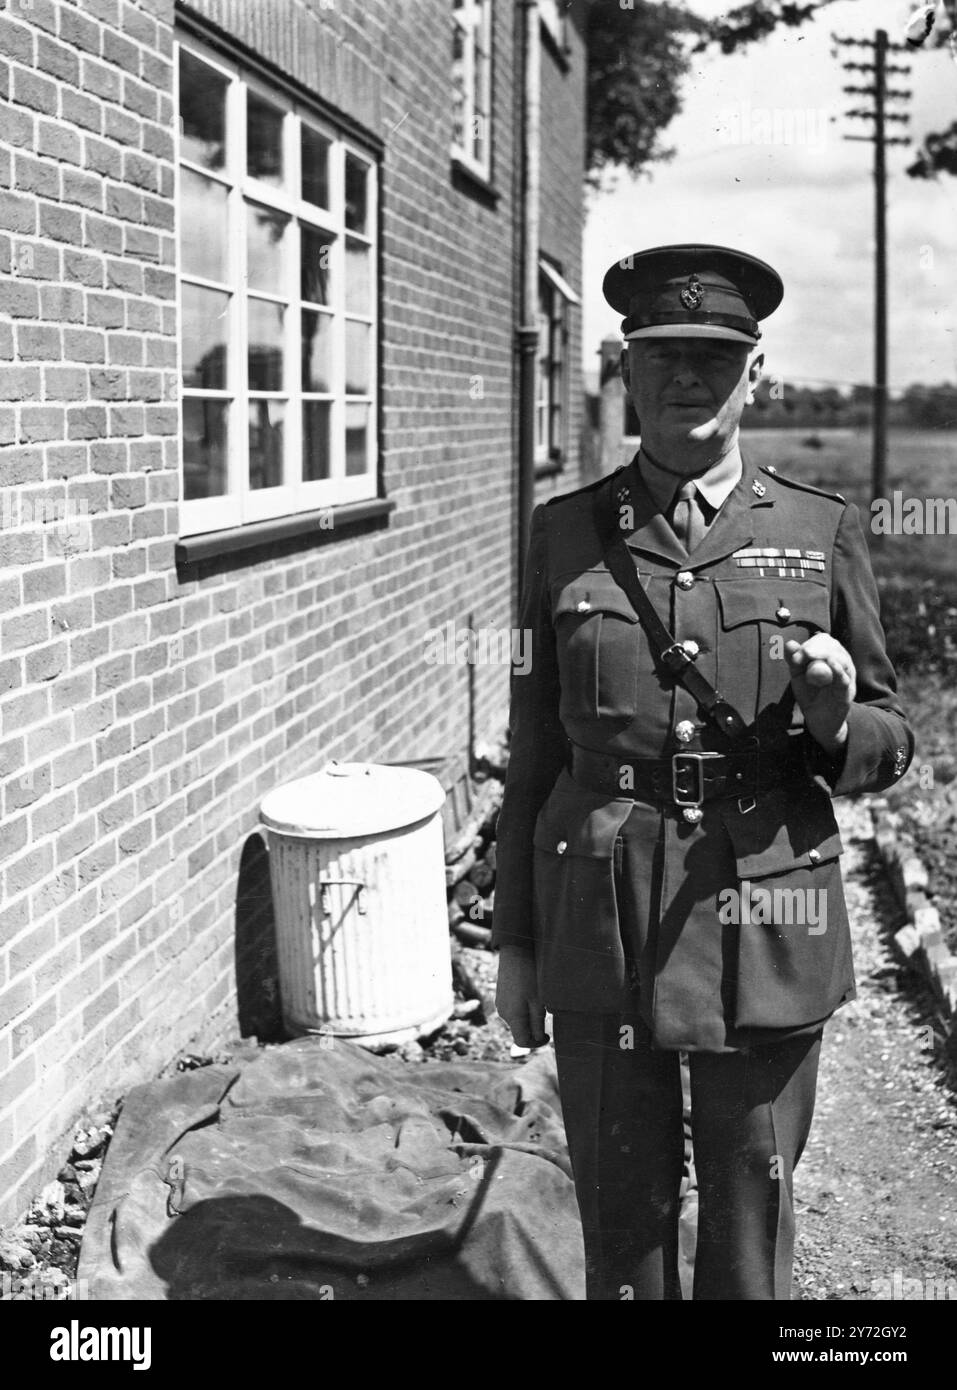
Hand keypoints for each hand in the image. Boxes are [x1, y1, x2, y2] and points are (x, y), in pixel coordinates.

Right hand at [495, 945, 548, 1047]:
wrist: (515, 952)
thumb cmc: (529, 976)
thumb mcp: (538, 1001)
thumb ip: (537, 1023)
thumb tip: (537, 1039)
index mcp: (512, 1017)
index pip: (522, 1042)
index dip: (536, 1044)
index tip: (549, 1035)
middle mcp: (503, 1013)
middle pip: (520, 1031)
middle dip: (534, 1029)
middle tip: (547, 1016)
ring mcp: (501, 1004)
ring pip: (517, 1020)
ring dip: (529, 1018)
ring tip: (540, 1002)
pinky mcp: (501, 996)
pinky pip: (513, 1010)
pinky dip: (524, 1009)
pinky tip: (531, 995)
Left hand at [784, 634, 855, 752]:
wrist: (819, 720)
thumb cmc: (810, 695)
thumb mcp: (798, 676)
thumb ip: (794, 660)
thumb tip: (789, 643)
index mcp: (830, 657)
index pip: (824, 641)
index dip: (811, 643)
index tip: (797, 655)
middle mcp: (842, 664)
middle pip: (833, 646)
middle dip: (815, 648)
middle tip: (799, 657)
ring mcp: (847, 677)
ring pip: (841, 659)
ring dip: (824, 654)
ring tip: (808, 655)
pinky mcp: (847, 691)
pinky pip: (844, 678)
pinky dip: (837, 669)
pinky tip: (831, 664)